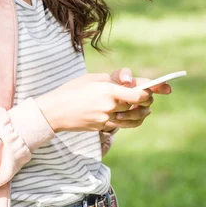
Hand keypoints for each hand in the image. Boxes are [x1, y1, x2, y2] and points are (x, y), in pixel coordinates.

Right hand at [35, 72, 151, 132]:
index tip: (153, 89)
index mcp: (108, 91)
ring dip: (142, 114)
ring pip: (133, 119)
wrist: (54, 111)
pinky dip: (130, 121)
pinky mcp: (102, 127)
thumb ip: (113, 80)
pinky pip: (121, 125)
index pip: (138, 95)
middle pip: (138, 106)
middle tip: (148, 96)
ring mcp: (106, 120)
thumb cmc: (72, 90)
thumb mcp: (92, 79)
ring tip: (144, 109)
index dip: (149, 92)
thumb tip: (129, 82)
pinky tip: (131, 116)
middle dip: (146, 101)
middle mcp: (109, 107)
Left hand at [102, 67, 171, 130]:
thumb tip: (128, 80)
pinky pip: (135, 122)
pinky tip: (115, 120)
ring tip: (116, 115)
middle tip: (127, 102)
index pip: (155, 85)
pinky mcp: (136, 120)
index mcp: (141, 85)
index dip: (162, 86)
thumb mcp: (114, 78)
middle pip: (148, 100)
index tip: (168, 89)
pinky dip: (125, 122)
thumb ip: (122, 74)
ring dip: (130, 114)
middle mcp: (145, 97)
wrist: (103, 102)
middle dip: (139, 101)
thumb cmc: (111, 86)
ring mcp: (142, 109)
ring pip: (142, 113)